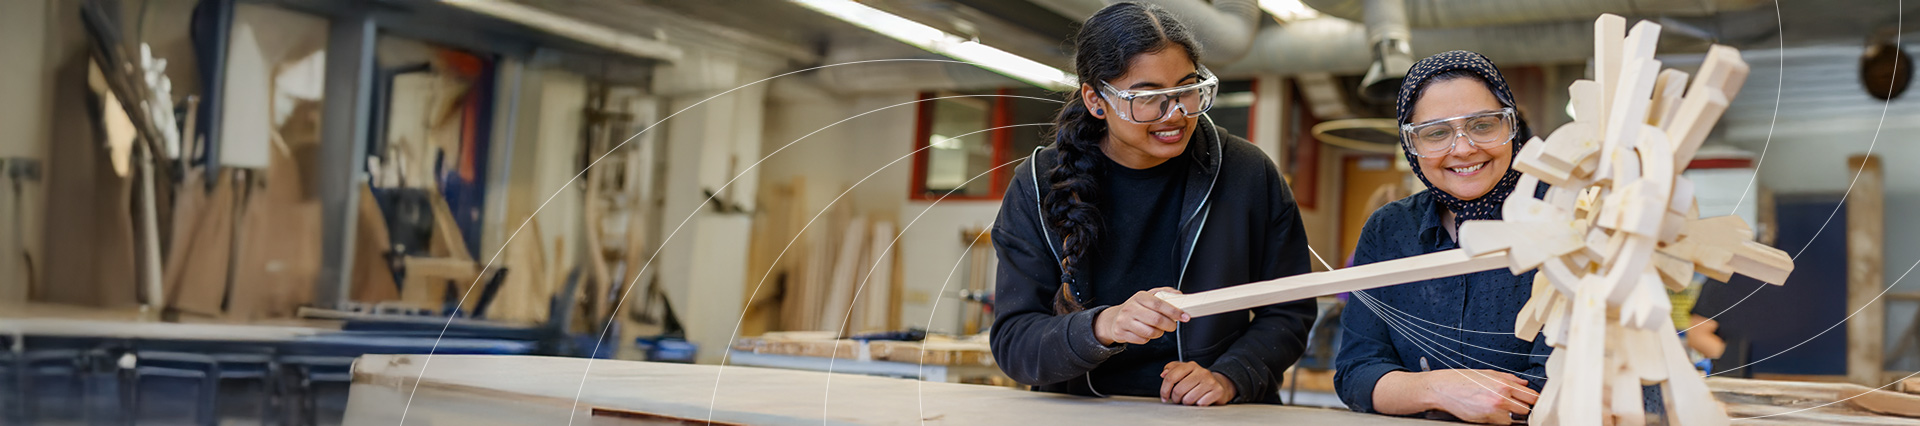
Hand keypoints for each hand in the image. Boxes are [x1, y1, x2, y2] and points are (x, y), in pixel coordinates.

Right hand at [1093, 287, 1188, 344]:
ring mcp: (1124, 321)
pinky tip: (1146, 333)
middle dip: (1169, 325)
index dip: (1174, 311)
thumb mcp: (1149, 297)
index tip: (1185, 317)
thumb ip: (1165, 294)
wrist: (1114, 319)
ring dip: (1159, 333)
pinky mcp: (1121, 333)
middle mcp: (1130, 308)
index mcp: (1139, 297)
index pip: (1159, 304)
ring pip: (1150, 332)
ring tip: (1158, 329)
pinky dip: (1148, 338)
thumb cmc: (1136, 308)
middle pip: (1156, 320)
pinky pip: (1142, 340)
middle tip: (1173, 326)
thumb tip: (1179, 295)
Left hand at [1160, 361, 1234, 405]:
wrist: (1219, 384)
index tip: (1164, 397)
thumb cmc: (1197, 379)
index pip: (1171, 377)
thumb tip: (1163, 374)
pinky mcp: (1217, 391)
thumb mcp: (1184, 371)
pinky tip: (1200, 400)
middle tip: (1178, 399)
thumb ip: (1172, 370)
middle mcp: (1201, 371)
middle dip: (1175, 399)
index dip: (1164, 390)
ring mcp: (1210, 381)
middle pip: (1178, 390)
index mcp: (1190, 365)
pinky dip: (1198, 405)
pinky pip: (1200, 404)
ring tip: (1190, 399)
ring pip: (1188, 399)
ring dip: (1186, 403)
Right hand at [1419, 369, 1536, 424]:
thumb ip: (1508, 378)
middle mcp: (1501, 397)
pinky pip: (1502, 423)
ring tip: (1501, 409)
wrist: (1442, 389)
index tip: (1532, 401)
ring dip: (1511, 415)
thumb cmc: (1460, 380)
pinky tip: (1491, 412)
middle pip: (1527, 409)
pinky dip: (1499, 420)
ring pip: (1515, 418)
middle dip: (1523, 408)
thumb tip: (1523, 383)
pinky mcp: (1486, 419)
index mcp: (1504, 383)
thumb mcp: (1487, 373)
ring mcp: (1494, 410)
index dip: (1533, 399)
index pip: (1532, 395)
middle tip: (1517, 406)